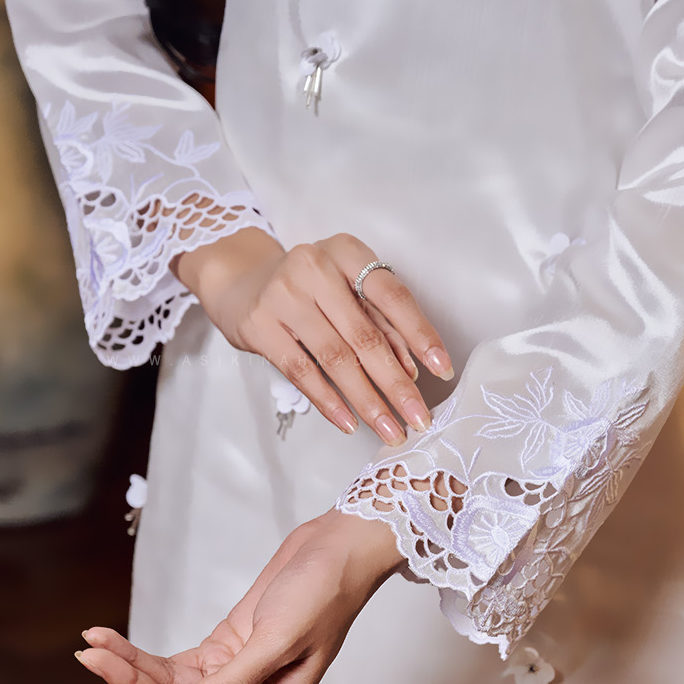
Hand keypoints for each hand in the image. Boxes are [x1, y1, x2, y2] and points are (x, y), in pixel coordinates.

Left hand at [76, 510, 401, 683]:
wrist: (338, 550)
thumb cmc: (321, 595)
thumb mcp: (275, 642)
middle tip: (90, 656)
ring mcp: (234, 677)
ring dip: (129, 668)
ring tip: (92, 645)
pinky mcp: (225, 650)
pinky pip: (175, 664)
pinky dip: (142, 653)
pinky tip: (111, 640)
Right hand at [175, 227, 453, 444]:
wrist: (240, 281)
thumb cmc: (308, 290)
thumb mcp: (346, 291)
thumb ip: (380, 323)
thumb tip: (412, 371)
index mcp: (347, 252)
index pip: (392, 295)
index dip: (420, 334)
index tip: (442, 370)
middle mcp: (315, 266)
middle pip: (366, 335)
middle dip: (396, 384)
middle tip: (418, 419)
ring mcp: (284, 295)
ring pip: (336, 358)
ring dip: (367, 401)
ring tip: (389, 430)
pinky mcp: (260, 325)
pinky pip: (302, 371)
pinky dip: (329, 401)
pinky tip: (349, 423)